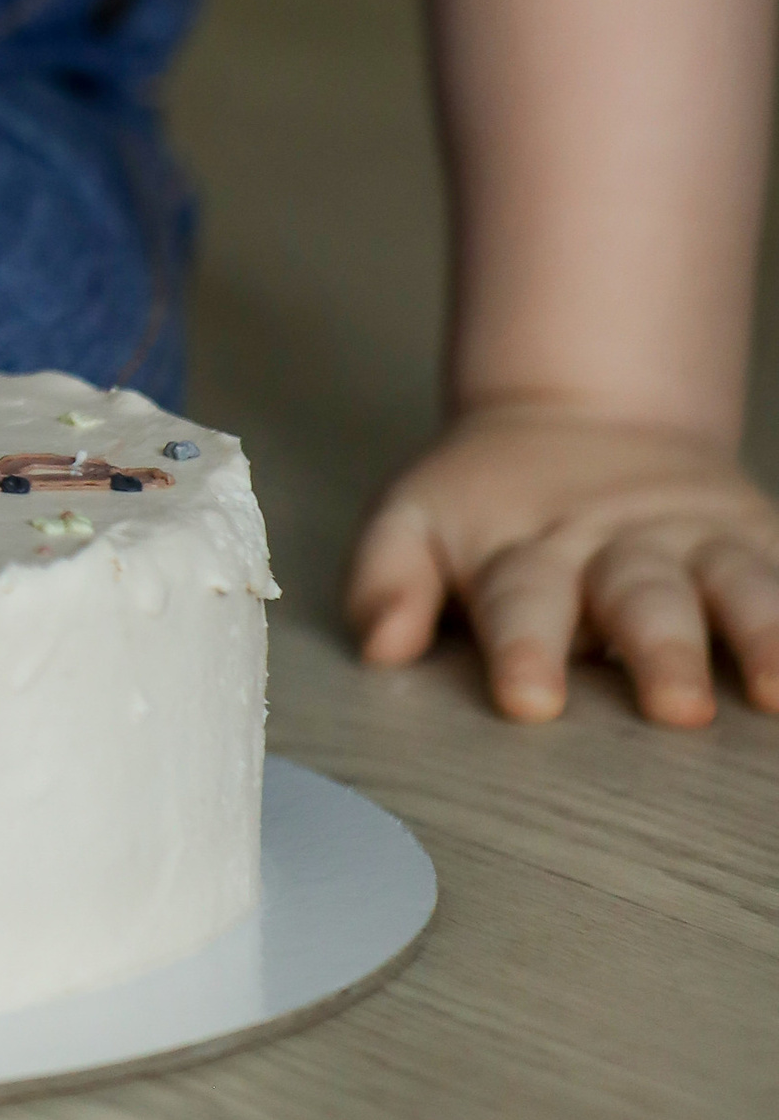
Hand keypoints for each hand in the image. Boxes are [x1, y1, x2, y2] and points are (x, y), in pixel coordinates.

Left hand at [347, 405, 778, 727]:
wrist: (583, 413)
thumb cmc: (486, 506)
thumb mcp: (415, 521)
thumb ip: (387, 581)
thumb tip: (380, 646)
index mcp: (523, 549)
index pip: (520, 599)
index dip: (524, 647)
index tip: (529, 699)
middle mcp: (615, 545)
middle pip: (638, 596)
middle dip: (659, 648)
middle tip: (674, 706)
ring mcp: (694, 541)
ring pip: (732, 583)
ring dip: (758, 631)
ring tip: (774, 688)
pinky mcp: (757, 539)